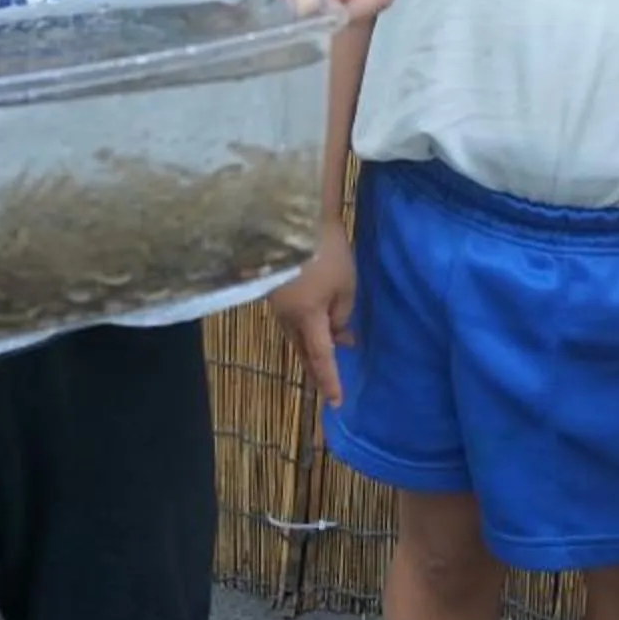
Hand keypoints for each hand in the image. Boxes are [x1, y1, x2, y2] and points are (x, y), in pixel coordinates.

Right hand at [271, 226, 357, 404]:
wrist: (292, 218)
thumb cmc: (325, 251)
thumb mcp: (345, 284)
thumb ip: (342, 313)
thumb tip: (336, 330)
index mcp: (306, 318)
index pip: (321, 357)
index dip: (329, 380)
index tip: (336, 401)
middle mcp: (286, 317)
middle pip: (303, 351)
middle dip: (317, 368)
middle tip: (327, 386)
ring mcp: (276, 304)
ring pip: (296, 335)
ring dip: (313, 344)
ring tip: (335, 344)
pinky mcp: (273, 289)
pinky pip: (291, 319)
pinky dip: (305, 326)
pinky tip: (319, 319)